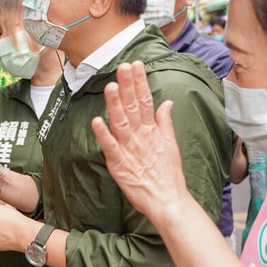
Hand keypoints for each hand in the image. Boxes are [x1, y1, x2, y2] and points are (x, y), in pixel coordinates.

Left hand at [89, 61, 188, 220]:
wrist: (168, 201)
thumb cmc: (168, 175)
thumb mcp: (170, 144)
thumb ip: (165, 122)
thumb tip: (166, 102)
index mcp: (151, 131)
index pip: (144, 101)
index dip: (139, 82)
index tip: (135, 65)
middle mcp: (140, 136)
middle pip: (132, 107)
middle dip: (127, 85)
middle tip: (123, 66)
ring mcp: (129, 149)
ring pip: (120, 122)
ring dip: (115, 104)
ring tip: (111, 86)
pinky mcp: (119, 164)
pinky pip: (109, 147)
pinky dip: (103, 134)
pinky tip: (96, 120)